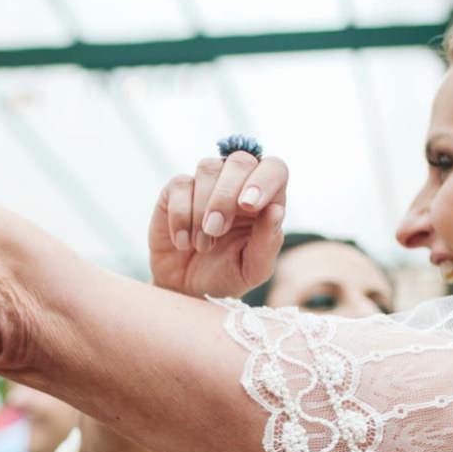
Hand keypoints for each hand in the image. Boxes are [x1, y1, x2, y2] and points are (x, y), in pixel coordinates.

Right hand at [147, 152, 288, 296]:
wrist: (186, 291)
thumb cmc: (226, 276)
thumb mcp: (252, 270)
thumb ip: (267, 243)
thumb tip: (275, 210)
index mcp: (265, 199)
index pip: (274, 169)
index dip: (263, 179)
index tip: (248, 205)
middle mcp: (238, 183)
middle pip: (240, 160)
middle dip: (226, 196)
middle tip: (217, 230)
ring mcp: (206, 183)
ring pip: (208, 168)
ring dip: (202, 209)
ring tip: (202, 245)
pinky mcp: (177, 191)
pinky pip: (180, 185)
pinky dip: (180, 217)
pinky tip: (183, 243)